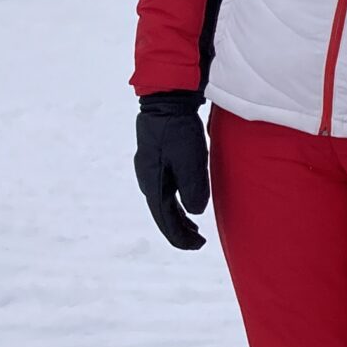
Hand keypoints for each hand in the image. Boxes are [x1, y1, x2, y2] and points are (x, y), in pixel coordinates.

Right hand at [134, 92, 209, 250]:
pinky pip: (165, 190)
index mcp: (153, 182)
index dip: (180, 235)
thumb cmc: (178, 130)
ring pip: (163, 202)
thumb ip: (193, 187)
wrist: (166, 100)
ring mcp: (151, 169)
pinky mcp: (158, 159)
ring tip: (193, 230)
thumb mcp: (190, 159)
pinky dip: (176, 203)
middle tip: (198, 242)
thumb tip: (196, 211)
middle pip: (163, 213)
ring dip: (178, 218)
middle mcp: (148, 179)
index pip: (165, 218)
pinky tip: (185, 204)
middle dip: (179, 230)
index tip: (196, 245)